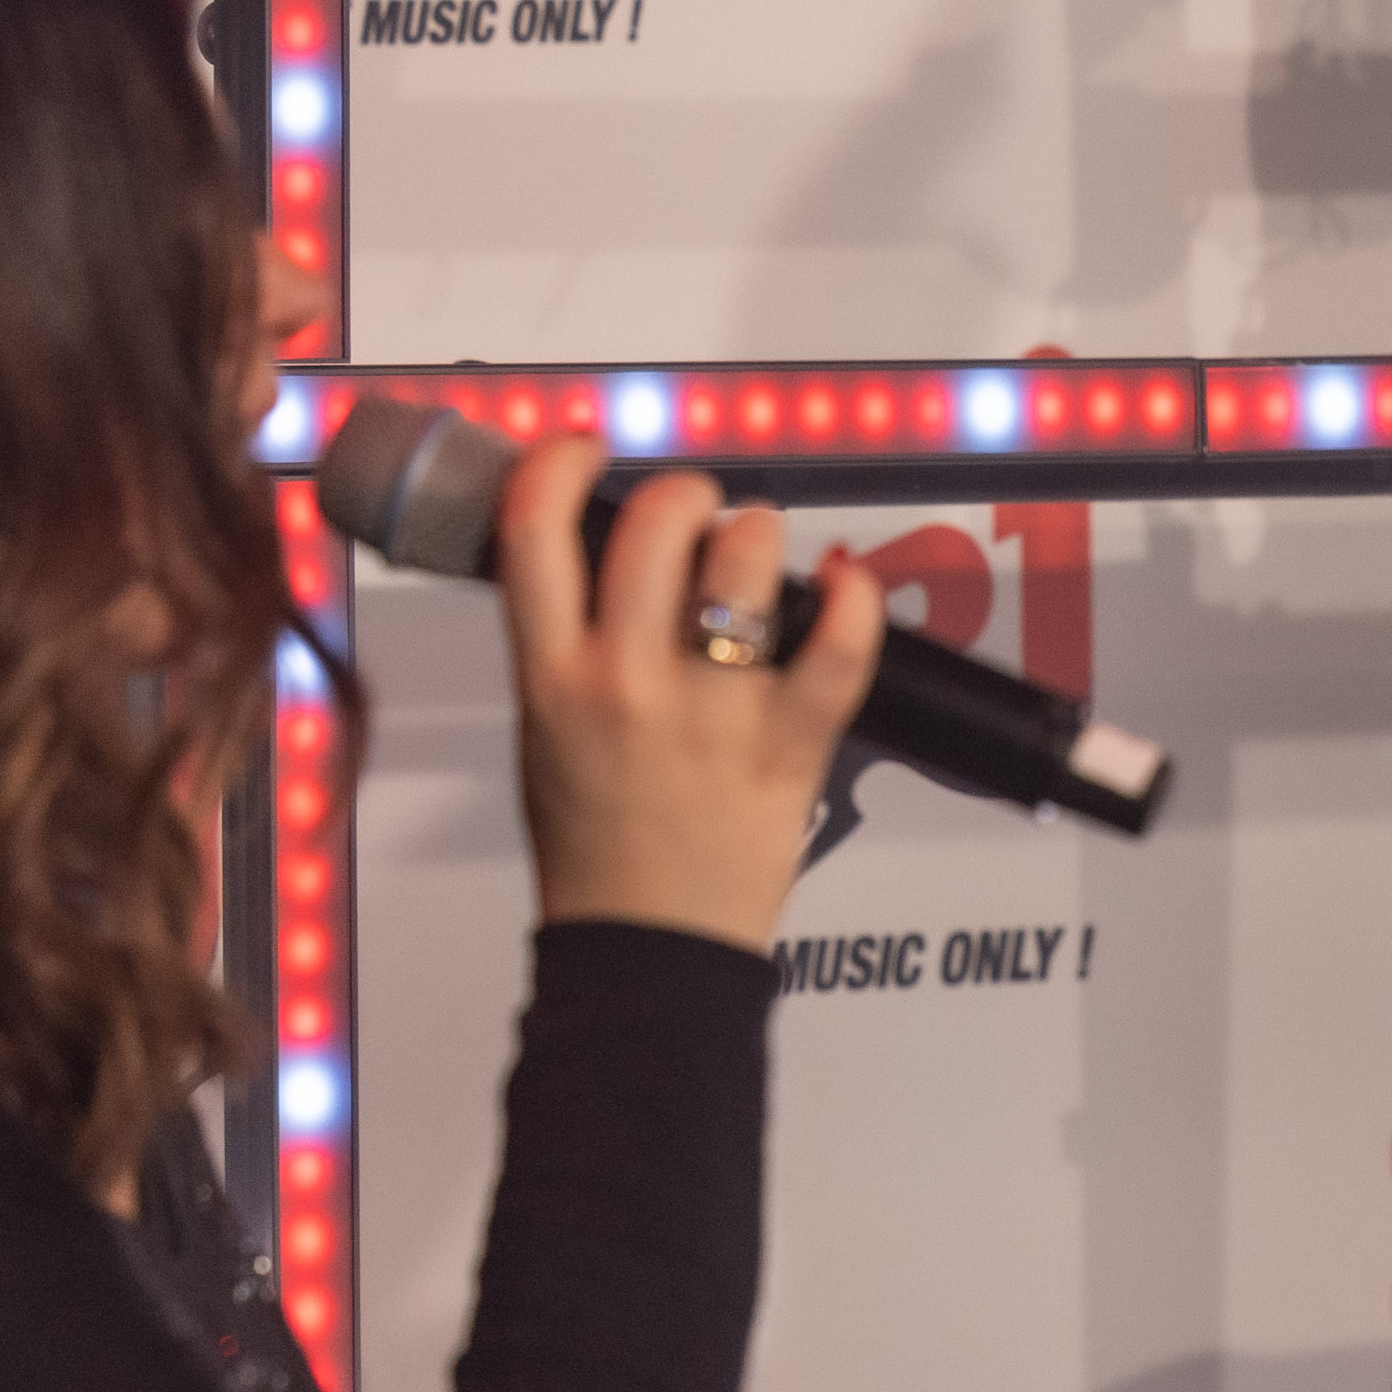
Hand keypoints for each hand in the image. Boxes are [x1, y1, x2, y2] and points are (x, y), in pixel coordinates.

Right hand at [491, 434, 885, 952]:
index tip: (591, 450)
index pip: (536, 529)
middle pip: (654, 524)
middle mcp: (624, 680)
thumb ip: (563, 638)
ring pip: (744, 565)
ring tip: (762, 553)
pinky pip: (838, 649)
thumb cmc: (593, 836)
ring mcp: (712, 712)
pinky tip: (848, 586)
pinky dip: (855, 603)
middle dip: (687, 493)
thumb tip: (596, 555)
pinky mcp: (789, 744)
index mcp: (548, 673)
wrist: (644, 940)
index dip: (563, 462)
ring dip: (760, 535)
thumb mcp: (540, 724)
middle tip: (702, 513)